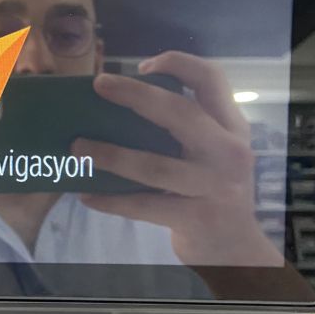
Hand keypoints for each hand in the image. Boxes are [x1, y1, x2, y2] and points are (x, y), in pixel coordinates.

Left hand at [73, 52, 282, 266]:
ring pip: (154, 165)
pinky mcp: (196, 218)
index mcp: (231, 127)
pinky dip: (111, 201)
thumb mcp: (213, 153)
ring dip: (110, 154)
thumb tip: (119, 105)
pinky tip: (87, 196)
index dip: (178, 63)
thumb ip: (186, 129)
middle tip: (100, 85)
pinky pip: (143, 206)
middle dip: (136, 95)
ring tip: (78, 147)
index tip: (141, 66)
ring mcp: (214, 186)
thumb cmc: (211, 191)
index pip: (212, 80)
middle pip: (180, 112)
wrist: (236, 249)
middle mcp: (229, 152)